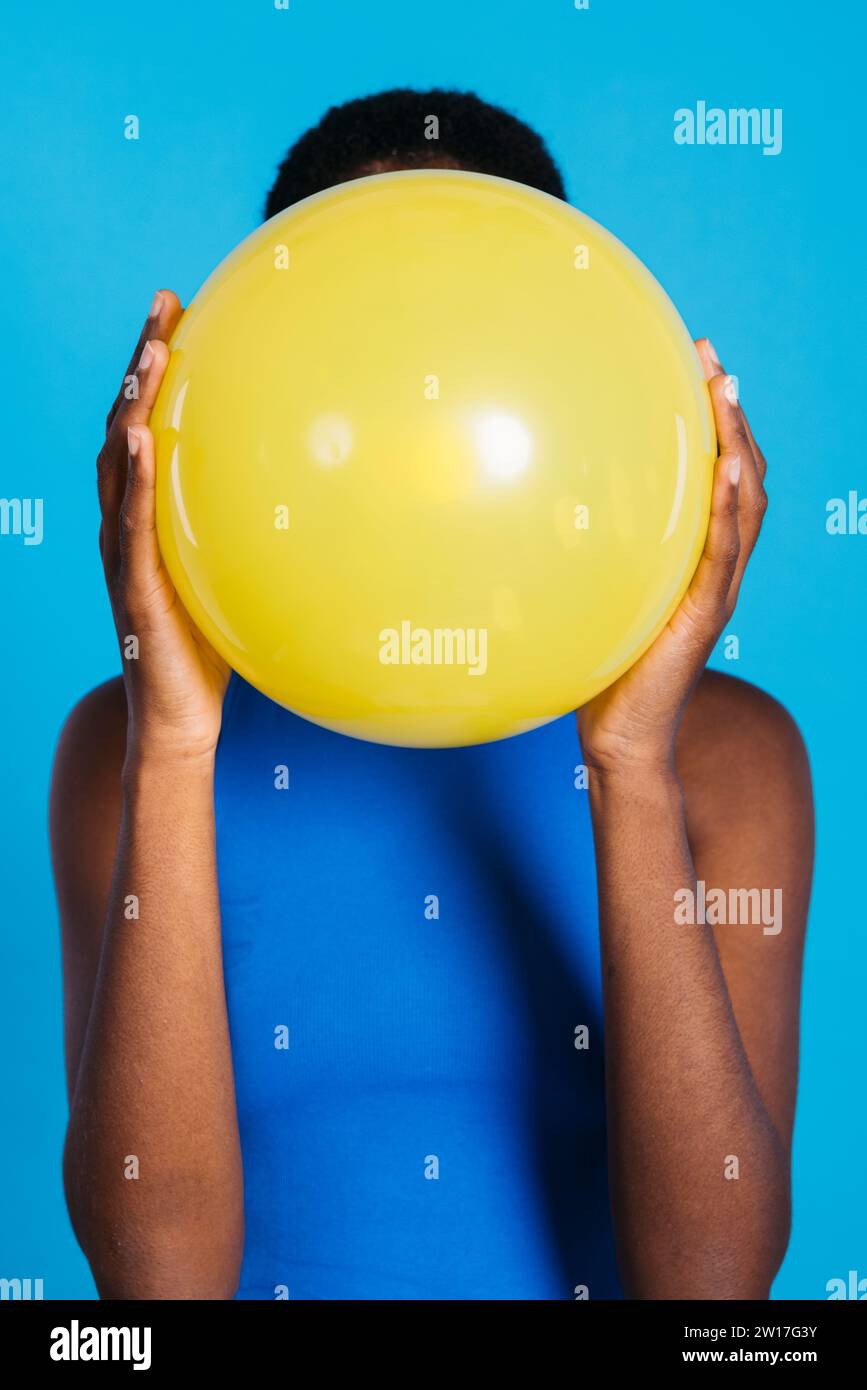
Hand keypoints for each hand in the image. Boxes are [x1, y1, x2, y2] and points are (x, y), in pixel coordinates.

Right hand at [97, 290, 229, 764]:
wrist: (179, 718)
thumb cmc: (209, 649)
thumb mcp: (231, 575)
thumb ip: (246, 532)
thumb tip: (312, 495)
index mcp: (150, 518)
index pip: (149, 428)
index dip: (157, 374)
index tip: (178, 314)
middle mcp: (128, 525)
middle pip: (126, 427)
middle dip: (141, 366)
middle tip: (163, 307)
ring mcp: (124, 554)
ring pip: (119, 466)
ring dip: (132, 406)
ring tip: (150, 355)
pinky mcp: (134, 588)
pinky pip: (130, 525)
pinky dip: (132, 480)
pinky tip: (140, 439)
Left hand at [576, 339, 766, 776]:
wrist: (621, 736)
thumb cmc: (600, 669)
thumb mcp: (592, 595)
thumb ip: (581, 554)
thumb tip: (519, 500)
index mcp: (694, 559)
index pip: (718, 478)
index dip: (715, 423)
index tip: (695, 366)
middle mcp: (716, 566)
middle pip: (743, 475)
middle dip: (731, 412)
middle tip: (710, 355)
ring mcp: (717, 588)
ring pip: (747, 504)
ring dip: (739, 444)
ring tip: (727, 392)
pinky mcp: (706, 614)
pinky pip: (726, 553)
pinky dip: (730, 510)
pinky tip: (725, 471)